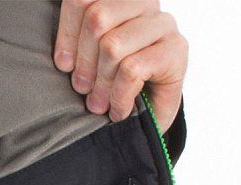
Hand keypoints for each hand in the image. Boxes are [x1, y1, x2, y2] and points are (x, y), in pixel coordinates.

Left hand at [54, 0, 187, 132]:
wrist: (150, 117)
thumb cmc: (112, 87)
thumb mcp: (88, 62)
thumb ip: (77, 44)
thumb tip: (63, 59)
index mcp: (119, 0)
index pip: (82, 0)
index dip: (67, 33)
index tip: (64, 65)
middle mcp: (145, 4)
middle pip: (97, 19)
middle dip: (84, 63)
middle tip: (83, 90)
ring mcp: (163, 25)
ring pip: (113, 45)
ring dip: (101, 84)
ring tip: (99, 104)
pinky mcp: (177, 50)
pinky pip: (132, 69)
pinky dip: (119, 96)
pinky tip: (118, 110)